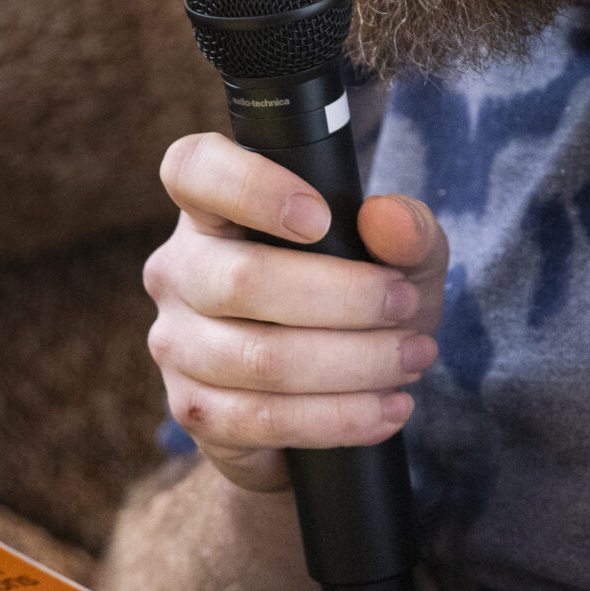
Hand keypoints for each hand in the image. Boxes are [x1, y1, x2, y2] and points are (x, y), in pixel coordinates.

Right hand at [145, 135, 448, 491]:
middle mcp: (178, 270)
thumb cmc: (357, 304)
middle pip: (243, 278)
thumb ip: (408, 229)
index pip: (193, 170)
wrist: (327, 400)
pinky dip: (340, 418)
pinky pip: (263, 419)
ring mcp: (176, 343)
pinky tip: (387, 408)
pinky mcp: (193, 410)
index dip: (250, 186)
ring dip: (355, 363)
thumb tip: (387, 219)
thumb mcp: (400, 260)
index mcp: (211, 210)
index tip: (320, 218)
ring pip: (261, 358)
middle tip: (406, 306)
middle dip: (346, 298)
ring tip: (413, 359)